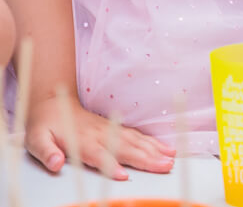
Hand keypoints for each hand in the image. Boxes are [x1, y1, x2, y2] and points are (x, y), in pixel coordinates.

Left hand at [25, 94, 175, 179]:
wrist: (54, 102)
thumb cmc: (45, 125)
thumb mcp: (36, 140)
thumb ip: (47, 153)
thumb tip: (56, 164)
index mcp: (83, 140)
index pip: (99, 154)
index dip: (110, 165)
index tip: (123, 176)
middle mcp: (101, 135)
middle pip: (127, 148)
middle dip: (147, 159)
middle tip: (164, 167)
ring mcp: (112, 130)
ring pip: (137, 141)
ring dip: (155, 150)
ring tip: (170, 159)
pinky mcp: (117, 128)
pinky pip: (138, 136)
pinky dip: (153, 143)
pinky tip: (166, 149)